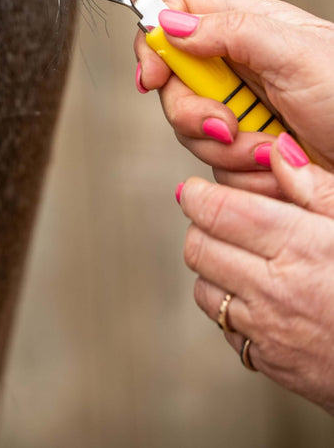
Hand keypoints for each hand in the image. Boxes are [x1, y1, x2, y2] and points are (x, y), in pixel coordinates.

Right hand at [134, 0, 333, 185]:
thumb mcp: (297, 52)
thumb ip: (231, 30)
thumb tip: (170, 23)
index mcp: (249, 30)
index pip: (180, 16)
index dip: (156, 42)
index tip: (152, 76)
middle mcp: (240, 69)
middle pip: (176, 84)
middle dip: (194, 112)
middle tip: (227, 124)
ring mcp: (243, 112)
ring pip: (193, 132)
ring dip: (228, 149)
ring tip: (274, 150)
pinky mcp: (249, 152)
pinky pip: (218, 168)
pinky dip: (245, 174)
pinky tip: (279, 168)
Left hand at [178, 133, 333, 414]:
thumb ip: (316, 188)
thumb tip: (278, 150)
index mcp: (299, 246)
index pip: (216, 211)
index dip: (198, 195)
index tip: (199, 190)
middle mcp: (274, 289)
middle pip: (197, 248)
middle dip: (202, 228)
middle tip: (223, 220)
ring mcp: (269, 330)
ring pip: (203, 289)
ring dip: (214, 269)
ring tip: (245, 258)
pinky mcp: (270, 362)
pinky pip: (227, 328)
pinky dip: (233, 309)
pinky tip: (262, 298)